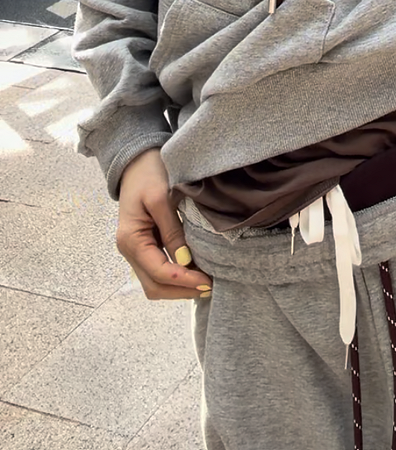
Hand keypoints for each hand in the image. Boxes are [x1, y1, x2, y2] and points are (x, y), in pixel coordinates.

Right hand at [117, 148, 211, 300]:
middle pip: (154, 285)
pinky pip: (158, 270)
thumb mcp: (161, 198)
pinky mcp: (145, 246)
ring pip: (155, 283)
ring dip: (178, 288)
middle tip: (210, 287)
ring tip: (205, 284)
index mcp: (130, 240)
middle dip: (181, 291)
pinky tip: (194, 273)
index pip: (158, 272)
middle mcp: (129, 251)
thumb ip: (172, 231)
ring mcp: (136, 250)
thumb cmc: (148, 173)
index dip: (183, 280)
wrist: (136, 159)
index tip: (207, 281)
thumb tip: (185, 262)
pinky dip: (175, 277)